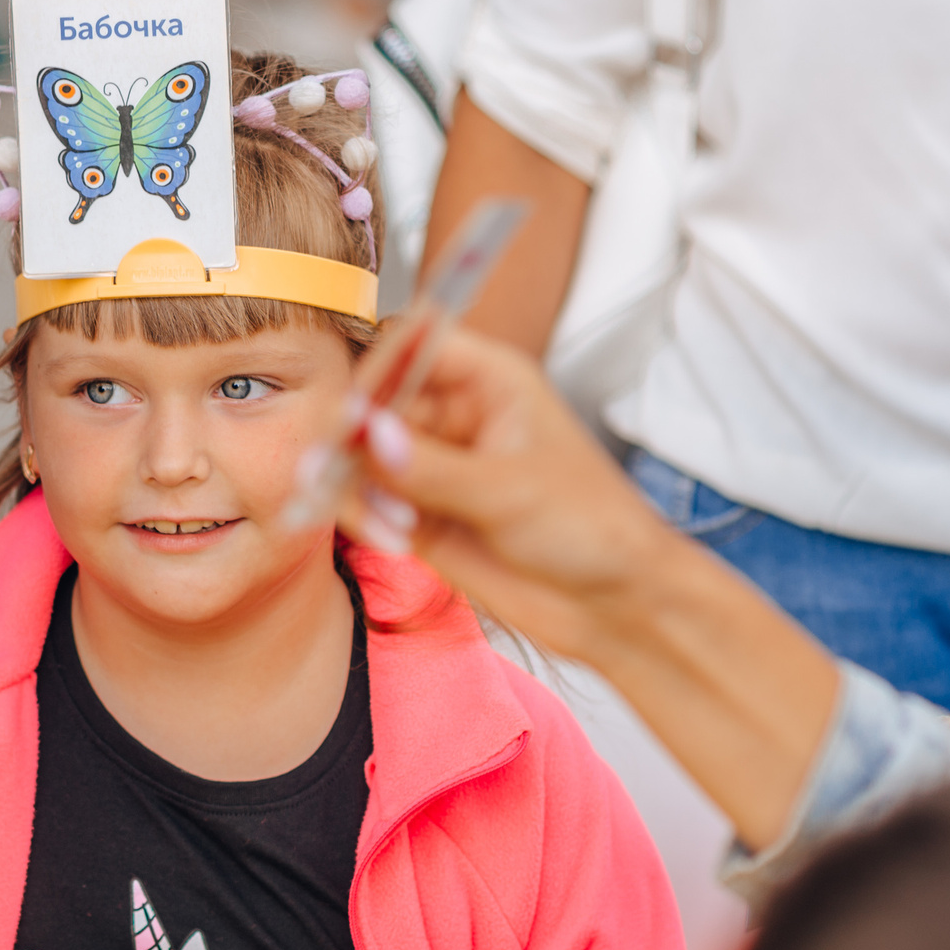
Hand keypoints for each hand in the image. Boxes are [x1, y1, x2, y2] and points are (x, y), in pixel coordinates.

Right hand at [332, 326, 674, 661]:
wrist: (613, 602)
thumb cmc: (591, 527)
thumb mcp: (509, 491)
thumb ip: (431, 467)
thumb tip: (367, 434)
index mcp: (490, 381)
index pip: (414, 347)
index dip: (378, 371)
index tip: (351, 410)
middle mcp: (456, 416)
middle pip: (377, 402)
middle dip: (354, 437)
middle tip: (337, 467)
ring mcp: (435, 466)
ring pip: (364, 456)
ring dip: (357, 484)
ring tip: (387, 522)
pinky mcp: (421, 514)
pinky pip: (369, 502)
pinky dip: (366, 516)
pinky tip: (393, 539)